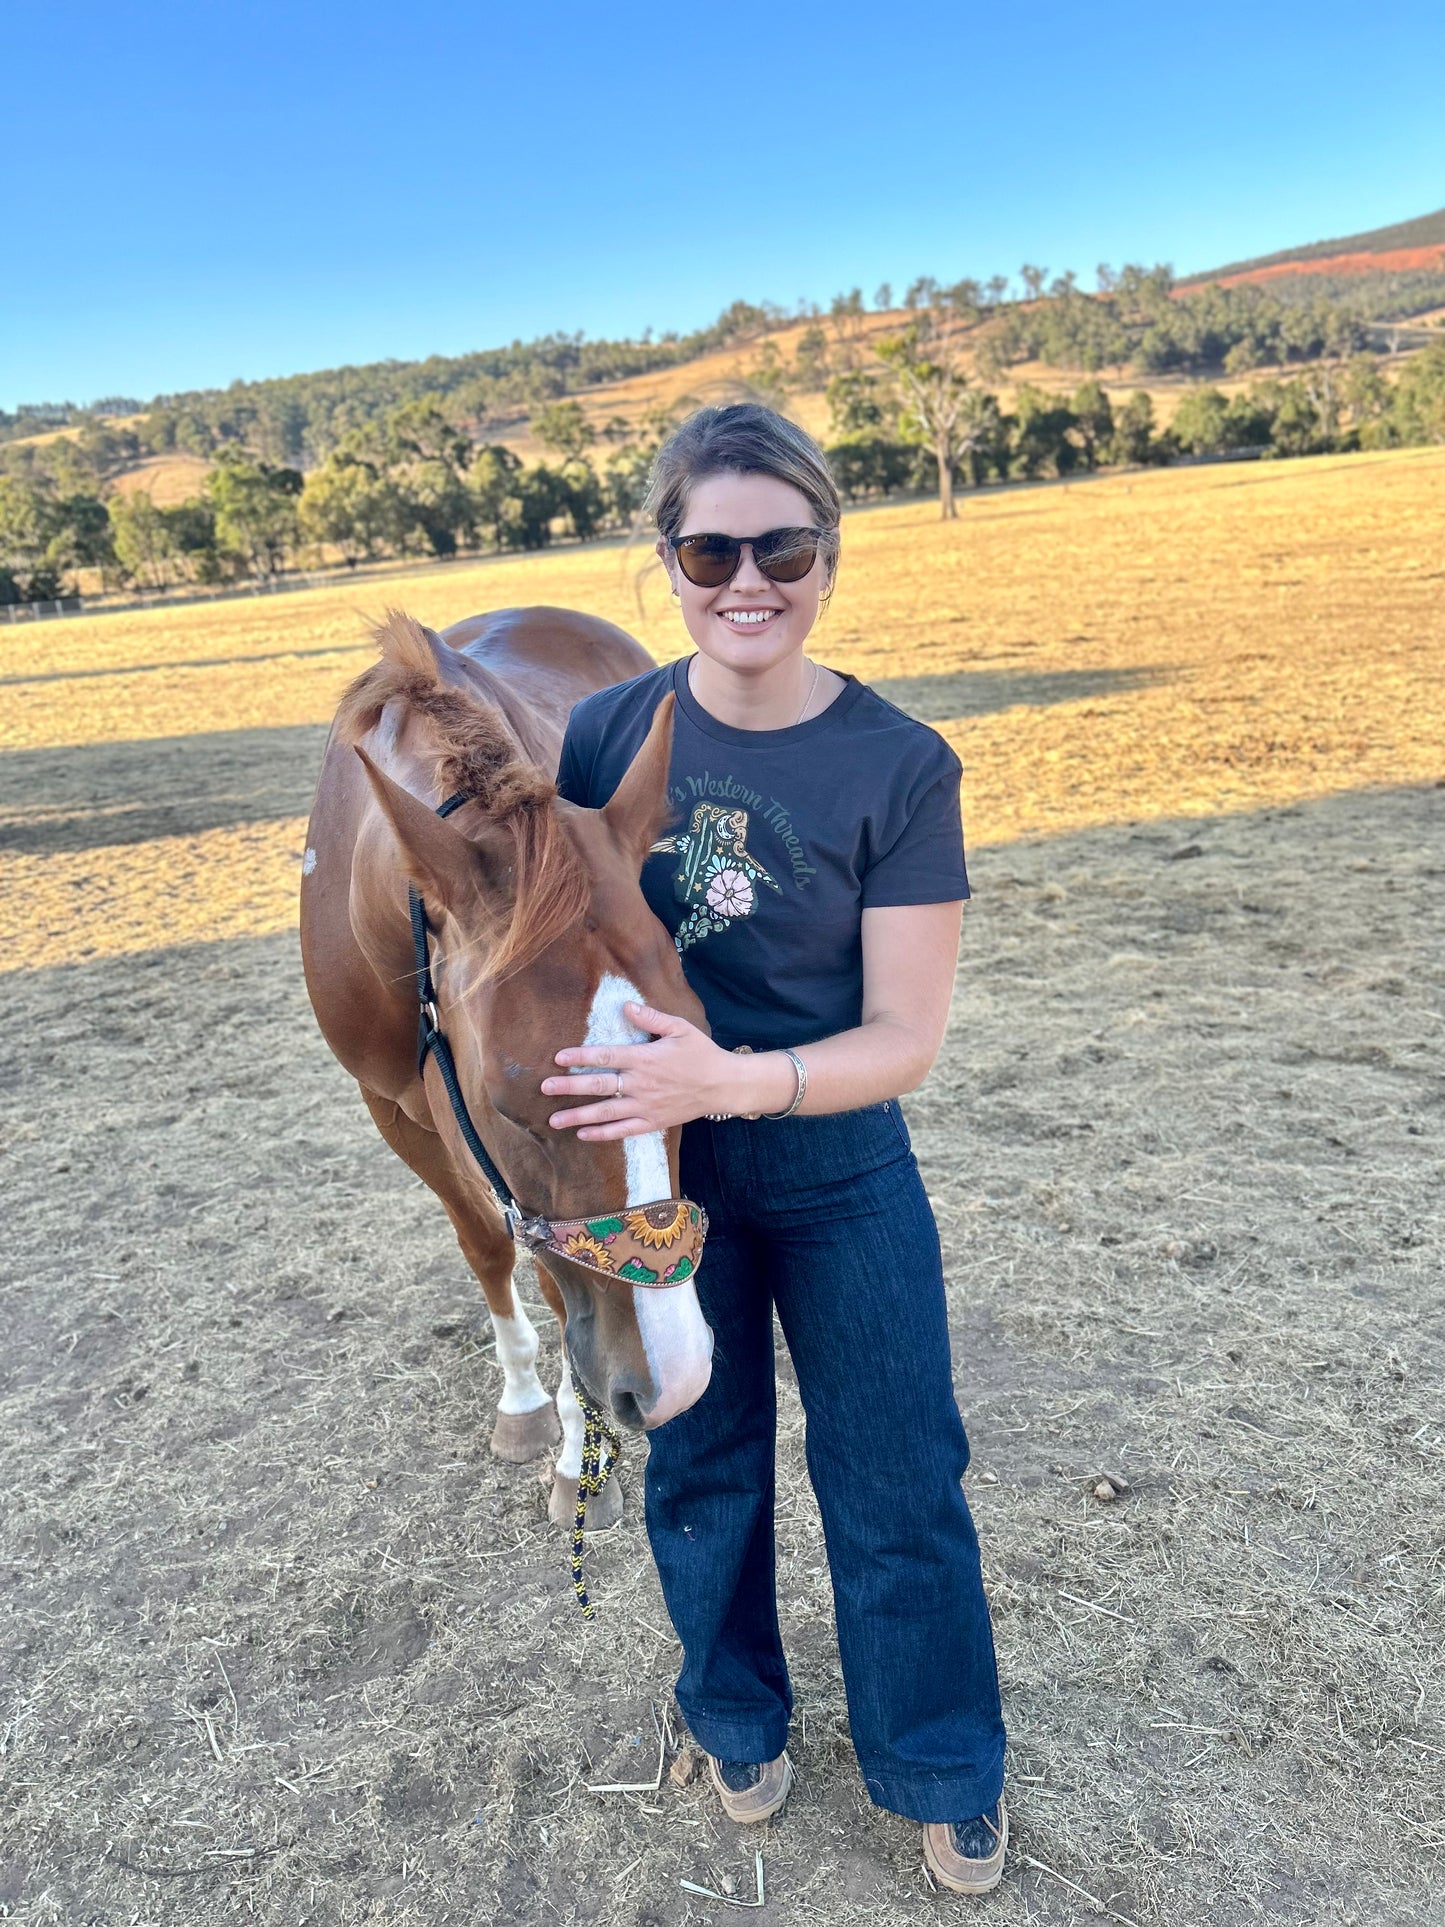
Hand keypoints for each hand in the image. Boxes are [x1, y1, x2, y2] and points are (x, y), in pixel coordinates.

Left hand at [542, 1002, 735, 1140]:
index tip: (558, 1059)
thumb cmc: (701, 1053)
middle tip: (544, 1088)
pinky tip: (582, 1134)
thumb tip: (626, 1006)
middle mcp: (641, 1083)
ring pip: (606, 1112)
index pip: (606, 1057)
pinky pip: (623, 1130)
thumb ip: (652, 1018)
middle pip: (599, 1085)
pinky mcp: (652, 1122)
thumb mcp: (680, 1028)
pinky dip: (602, 1134)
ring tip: (554, 1120)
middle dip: (569, 1087)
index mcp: (645, 1058)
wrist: (723, 1085)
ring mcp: (646, 1105)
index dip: (580, 1057)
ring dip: (578, 1115)